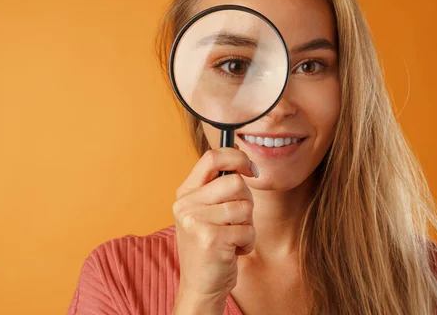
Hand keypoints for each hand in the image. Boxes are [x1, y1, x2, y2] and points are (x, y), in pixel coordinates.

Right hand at [172, 147, 257, 311]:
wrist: (201, 285)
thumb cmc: (211, 245)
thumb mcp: (207, 209)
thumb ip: (218, 183)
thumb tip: (238, 150)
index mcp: (185, 192)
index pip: (212, 157)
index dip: (237, 157)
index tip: (251, 169)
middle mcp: (186, 204)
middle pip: (236, 182)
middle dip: (246, 202)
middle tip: (236, 221)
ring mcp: (196, 221)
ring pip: (244, 206)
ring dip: (247, 225)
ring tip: (232, 238)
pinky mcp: (211, 239)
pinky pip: (247, 229)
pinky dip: (247, 242)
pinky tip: (232, 251)